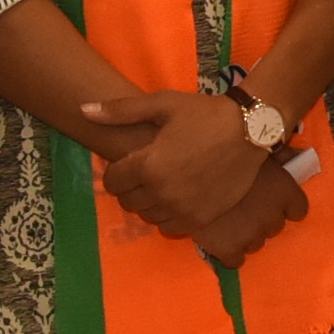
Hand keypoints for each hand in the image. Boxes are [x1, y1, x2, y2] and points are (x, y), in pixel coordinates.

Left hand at [77, 89, 261, 236]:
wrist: (250, 130)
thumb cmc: (204, 114)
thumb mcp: (161, 104)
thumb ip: (120, 111)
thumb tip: (83, 109)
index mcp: (147, 166)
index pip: (113, 182)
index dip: (118, 171)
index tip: (130, 163)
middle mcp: (161, 193)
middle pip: (129, 202)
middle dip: (132, 187)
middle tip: (148, 172)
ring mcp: (182, 210)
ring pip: (148, 217)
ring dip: (150, 203)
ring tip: (164, 183)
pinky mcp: (200, 220)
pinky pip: (170, 228)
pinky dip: (169, 216)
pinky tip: (178, 198)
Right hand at [190, 161, 312, 267]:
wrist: (187, 168)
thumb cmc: (224, 151)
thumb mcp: (256, 148)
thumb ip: (280, 155)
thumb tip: (297, 157)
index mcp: (284, 190)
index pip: (298, 209)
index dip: (284, 204)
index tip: (269, 198)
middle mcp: (273, 216)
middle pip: (274, 226)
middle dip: (260, 218)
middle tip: (242, 206)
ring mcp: (251, 235)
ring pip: (255, 243)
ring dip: (244, 234)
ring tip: (227, 220)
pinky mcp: (228, 249)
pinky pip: (235, 260)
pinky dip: (227, 251)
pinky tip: (217, 236)